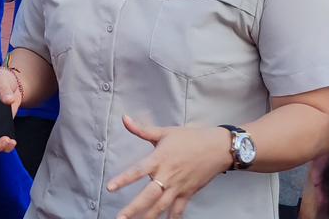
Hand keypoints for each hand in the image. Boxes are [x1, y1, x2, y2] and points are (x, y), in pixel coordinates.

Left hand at [107, 117, 231, 218]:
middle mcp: (167, 176)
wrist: (218, 148)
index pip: (137, 171)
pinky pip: (179, 209)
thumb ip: (142, 129)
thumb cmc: (191, 138)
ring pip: (161, 206)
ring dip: (149, 217)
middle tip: (121, 218)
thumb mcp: (165, 132)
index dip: (123, 180)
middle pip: (148, 196)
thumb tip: (124, 118)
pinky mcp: (188, 193)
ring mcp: (178, 187)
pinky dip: (172, 218)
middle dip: (133, 208)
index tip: (110, 188)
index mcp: (159, 159)